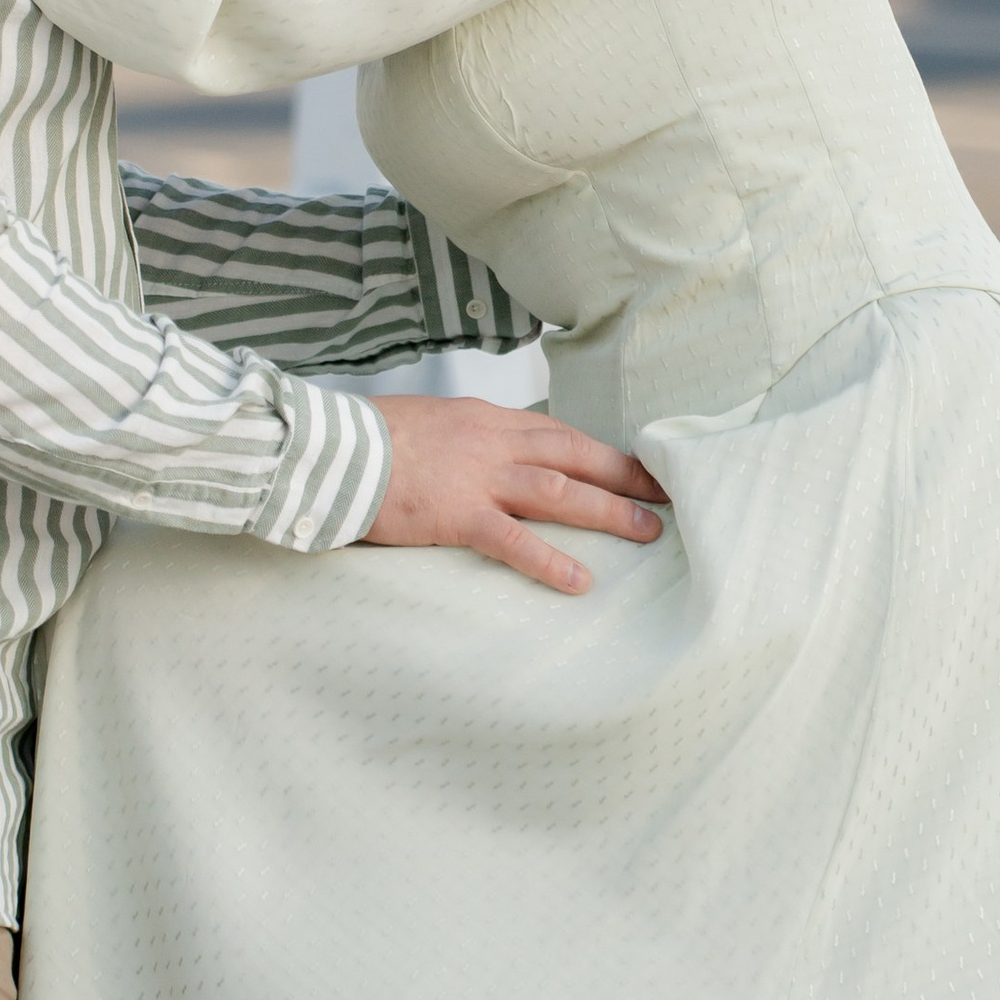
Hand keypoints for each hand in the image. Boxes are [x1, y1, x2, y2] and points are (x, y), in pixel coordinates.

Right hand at [364, 398, 665, 595]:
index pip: (560, 434)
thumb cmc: (373, 437)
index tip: (638, 467)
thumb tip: (498, 456)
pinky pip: (513, 541)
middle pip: (575, 456)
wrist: (332, 448)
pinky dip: (550, 561)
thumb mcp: (434, 422)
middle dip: (626, 476)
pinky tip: (581, 581)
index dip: (603, 452)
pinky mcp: (457, 515)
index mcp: (488, 419)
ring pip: (559, 493)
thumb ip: (471, 438)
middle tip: (667, 495)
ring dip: (608, 512)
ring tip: (647, 533)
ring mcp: (479, 479)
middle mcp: (494, 443)